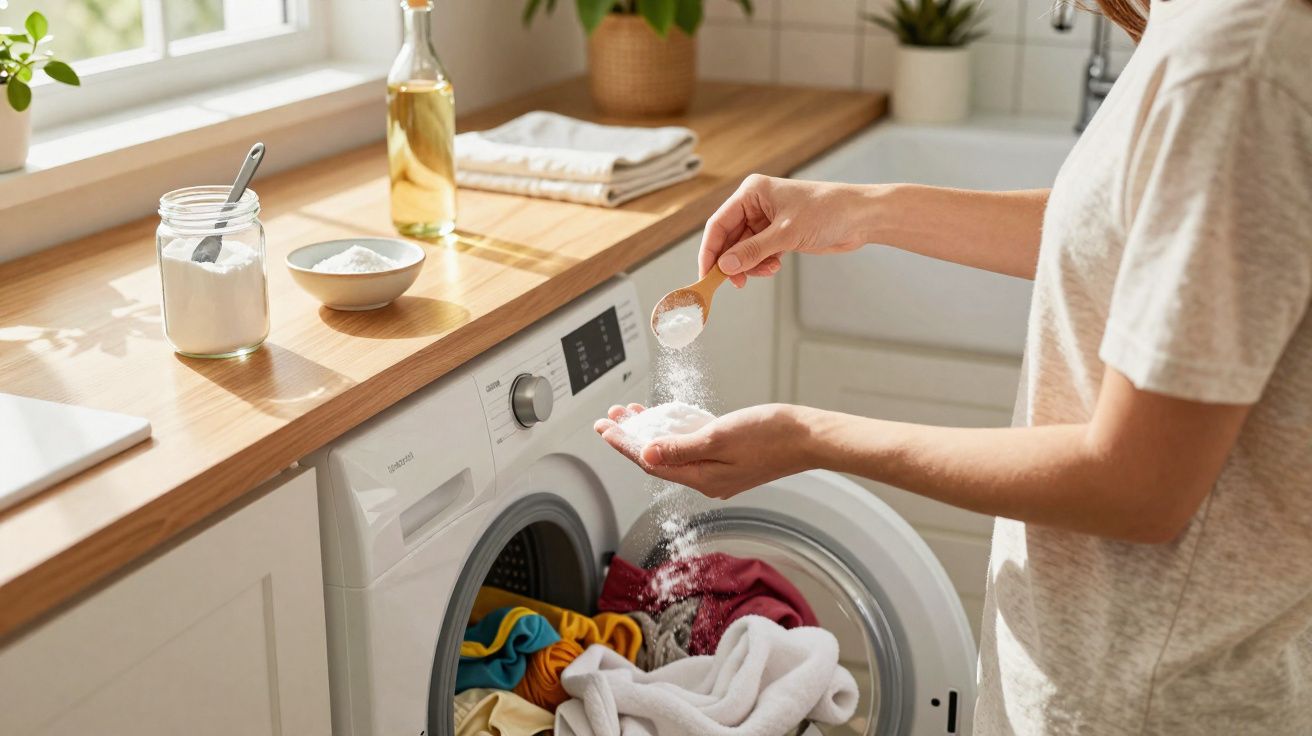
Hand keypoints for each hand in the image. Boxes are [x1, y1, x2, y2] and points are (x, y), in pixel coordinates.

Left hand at [593, 403, 821, 498]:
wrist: (810, 437)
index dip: (625, 444)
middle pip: (659, 459)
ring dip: (651, 432)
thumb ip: (681, 448)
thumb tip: (646, 455)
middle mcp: (708, 479)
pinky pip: (693, 447)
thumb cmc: (772, 435)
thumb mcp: (720, 437)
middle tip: (609, 419)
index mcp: (703, 478)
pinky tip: (666, 420)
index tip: (604, 428)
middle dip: (632, 437)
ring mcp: (719, 470)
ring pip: (674, 451)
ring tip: (630, 415)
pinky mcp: (730, 459)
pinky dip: (676, 433)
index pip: (651, 463)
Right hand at [700, 175, 874, 287]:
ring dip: (749, 265)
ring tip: (765, 271)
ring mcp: (767, 220)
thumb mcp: (786, 234)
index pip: (719, 223)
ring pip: (743, 249)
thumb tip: (725, 266)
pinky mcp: (779, 234)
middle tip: (734, 282)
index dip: (710, 251)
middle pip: (729, 238)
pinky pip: (758, 253)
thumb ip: (753, 251)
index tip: (706, 274)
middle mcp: (756, 204)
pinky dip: (761, 264)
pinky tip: (774, 266)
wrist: (861, 217)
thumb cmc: (828, 211)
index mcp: (752, 192)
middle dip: (731, 261)